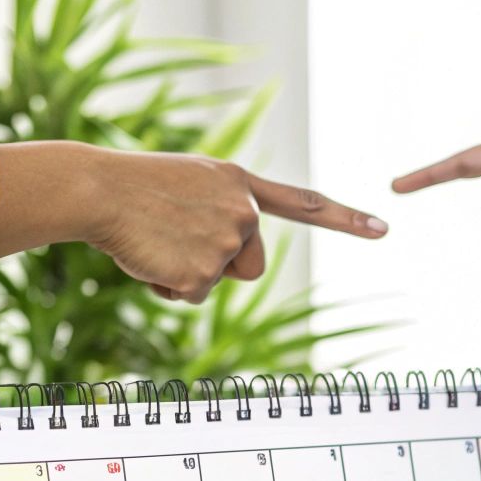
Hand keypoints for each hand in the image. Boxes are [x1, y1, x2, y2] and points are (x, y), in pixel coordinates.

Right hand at [0, 142, 386, 302]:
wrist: (97, 190)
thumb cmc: (132, 188)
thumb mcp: (187, 186)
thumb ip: (221, 211)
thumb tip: (231, 252)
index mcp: (239, 183)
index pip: (303, 203)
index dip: (345, 219)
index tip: (383, 229)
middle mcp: (243, 210)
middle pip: (250, 264)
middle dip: (217, 263)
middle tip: (175, 235)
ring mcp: (228, 241)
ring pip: (221, 282)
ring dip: (190, 274)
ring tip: (159, 242)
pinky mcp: (206, 272)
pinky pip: (191, 296)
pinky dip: (166, 285)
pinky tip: (149, 256)